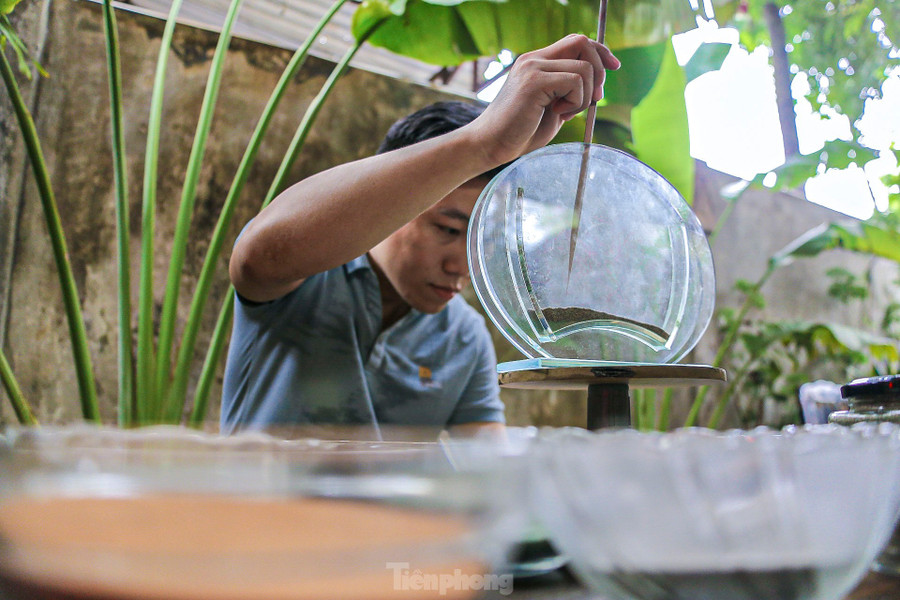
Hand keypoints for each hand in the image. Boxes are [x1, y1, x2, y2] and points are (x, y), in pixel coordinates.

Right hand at [468, 34, 619, 167]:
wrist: (490, 144)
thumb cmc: (520, 132)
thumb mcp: (552, 108)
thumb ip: (570, 93)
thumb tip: (598, 86)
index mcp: (537, 62)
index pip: (576, 41)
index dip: (600, 51)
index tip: (614, 66)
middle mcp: (534, 59)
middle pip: (583, 43)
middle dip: (600, 71)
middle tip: (592, 100)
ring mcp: (533, 67)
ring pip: (584, 68)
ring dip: (585, 95)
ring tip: (564, 113)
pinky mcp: (534, 81)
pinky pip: (575, 82)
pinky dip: (576, 102)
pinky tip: (558, 114)